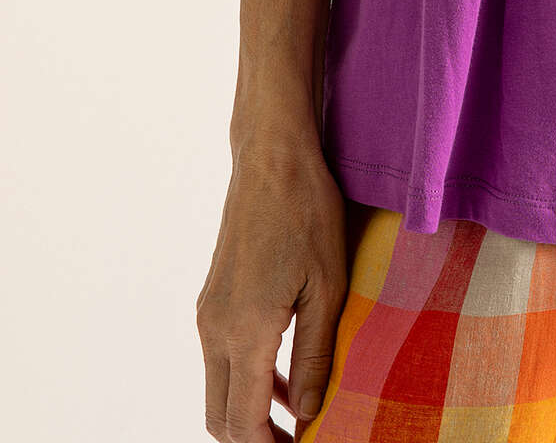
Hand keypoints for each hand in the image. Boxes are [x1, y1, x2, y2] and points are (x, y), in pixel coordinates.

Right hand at [196, 140, 348, 440]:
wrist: (271, 159)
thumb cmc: (308, 213)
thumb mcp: (328, 287)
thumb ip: (317, 356)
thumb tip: (312, 413)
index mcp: (246, 330)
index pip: (243, 420)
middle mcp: (216, 328)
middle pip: (221, 415)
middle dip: (253, 438)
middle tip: (296, 442)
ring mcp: (210, 312)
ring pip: (219, 388)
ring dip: (251, 410)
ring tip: (299, 419)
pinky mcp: (214, 298)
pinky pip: (223, 358)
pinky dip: (248, 379)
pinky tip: (288, 378)